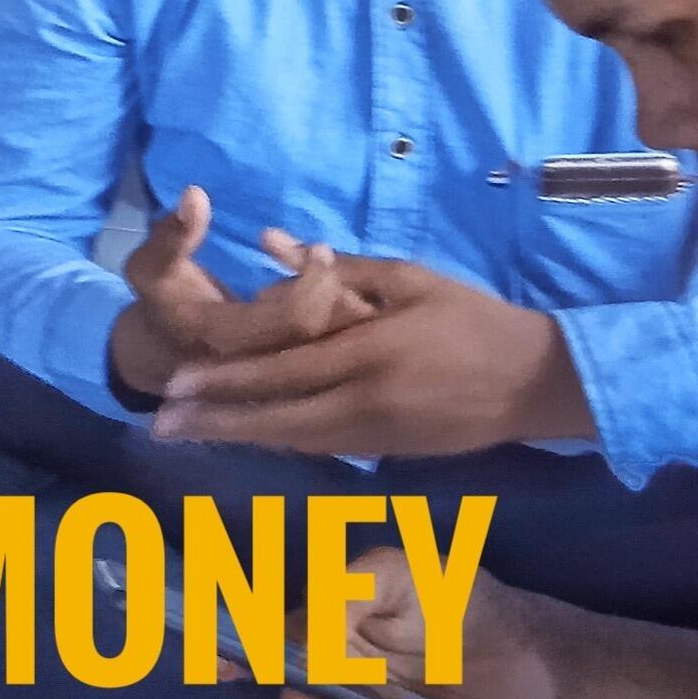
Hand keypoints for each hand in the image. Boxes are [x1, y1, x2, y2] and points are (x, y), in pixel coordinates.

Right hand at [115, 203, 379, 396]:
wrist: (160, 354)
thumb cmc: (162, 300)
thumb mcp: (150, 265)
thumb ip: (172, 234)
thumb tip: (195, 195)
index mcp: (227, 340)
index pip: (295, 319)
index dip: (314, 281)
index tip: (319, 248)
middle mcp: (260, 366)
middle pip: (327, 338)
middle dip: (340, 294)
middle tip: (333, 260)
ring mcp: (279, 377)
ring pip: (336, 350)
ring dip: (347, 308)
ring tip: (339, 275)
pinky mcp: (292, 377)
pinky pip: (332, 354)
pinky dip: (343, 322)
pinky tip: (336, 293)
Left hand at [154, 249, 591, 455]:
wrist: (538, 384)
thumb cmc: (471, 318)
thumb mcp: (406, 277)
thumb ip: (336, 268)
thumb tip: (270, 244)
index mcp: (369, 355)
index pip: (280, 371)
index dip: (224, 382)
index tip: (174, 383)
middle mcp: (366, 405)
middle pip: (275, 419)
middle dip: (214, 422)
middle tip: (159, 425)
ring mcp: (378, 437)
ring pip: (293, 440)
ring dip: (239, 437)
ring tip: (189, 435)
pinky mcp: (389, 454)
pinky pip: (319, 448)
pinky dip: (278, 441)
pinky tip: (247, 436)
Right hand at [277, 547, 570, 698]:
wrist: (538, 651)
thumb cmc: (459, 598)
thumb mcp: (398, 571)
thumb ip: (345, 589)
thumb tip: (299, 629)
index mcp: (343, 629)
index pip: (284, 640)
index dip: (250, 651)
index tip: (224, 663)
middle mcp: (359, 676)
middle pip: (310, 696)